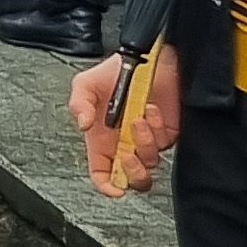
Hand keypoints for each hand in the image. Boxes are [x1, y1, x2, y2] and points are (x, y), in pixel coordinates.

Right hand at [71, 46, 181, 194]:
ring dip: (144, 142)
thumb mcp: (86, 83)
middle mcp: (124, 143)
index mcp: (102, 140)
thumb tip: (82, 124)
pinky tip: (151, 110)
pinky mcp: (167, 133)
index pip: (102, 174)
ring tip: (138, 118)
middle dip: (132, 172)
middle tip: (128, 155)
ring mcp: (147, 139)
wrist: (150, 57)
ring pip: (150, 162)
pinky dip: (157, 128)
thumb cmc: (117, 69)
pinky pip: (164, 144)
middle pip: (130, 178)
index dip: (107, 186)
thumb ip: (78, 103)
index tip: (115, 188)